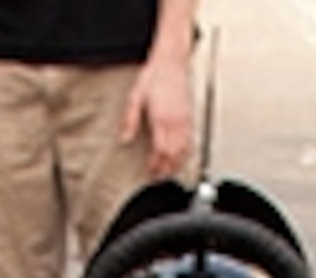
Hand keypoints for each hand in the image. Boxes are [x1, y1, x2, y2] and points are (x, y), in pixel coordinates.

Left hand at [123, 54, 193, 179]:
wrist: (171, 61)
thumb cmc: (154, 76)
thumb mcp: (135, 96)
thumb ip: (130, 120)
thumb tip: (124, 139)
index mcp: (161, 118)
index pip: (161, 150)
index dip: (156, 164)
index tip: (150, 171)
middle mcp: (175, 122)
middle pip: (173, 154)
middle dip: (166, 169)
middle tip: (157, 177)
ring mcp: (184, 120)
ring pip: (184, 151)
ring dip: (176, 164)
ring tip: (168, 172)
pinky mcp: (189, 117)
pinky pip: (191, 141)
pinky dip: (186, 153)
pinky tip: (181, 158)